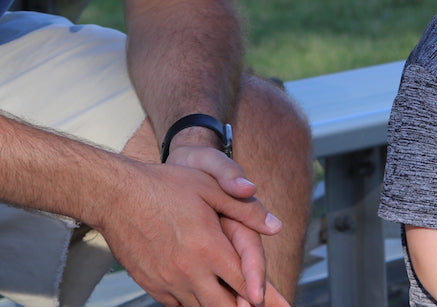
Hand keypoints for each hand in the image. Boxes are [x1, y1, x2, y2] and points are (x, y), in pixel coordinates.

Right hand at [97, 149, 283, 306]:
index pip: (244, 282)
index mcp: (208, 248)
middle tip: (255, 306)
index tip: (275, 302)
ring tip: (232, 303)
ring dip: (218, 306)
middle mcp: (189, 270)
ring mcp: (168, 281)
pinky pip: (178, 305)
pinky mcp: (151, 284)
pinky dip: (193, 304)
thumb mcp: (211, 188)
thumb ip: (246, 209)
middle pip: (224, 305)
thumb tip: (277, 226)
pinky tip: (202, 298)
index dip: (264, 295)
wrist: (115, 195)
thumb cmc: (166, 185)